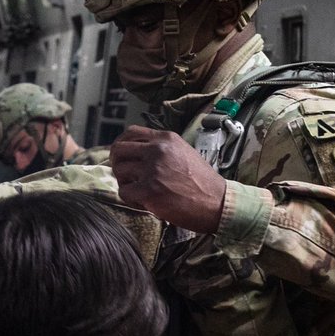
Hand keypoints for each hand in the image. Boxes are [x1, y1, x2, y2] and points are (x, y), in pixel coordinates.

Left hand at [109, 125, 227, 232]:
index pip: (131, 132)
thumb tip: (137, 153)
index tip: (123, 156)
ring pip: (119, 171)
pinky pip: (124, 192)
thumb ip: (162, 149)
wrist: (216, 203)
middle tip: (125, 176)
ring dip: (125, 183)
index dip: (122, 145)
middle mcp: (157, 150)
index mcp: (166, 138)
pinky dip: (130, 200)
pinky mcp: (149, 190)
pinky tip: (144, 203)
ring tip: (138, 191)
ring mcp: (152, 169)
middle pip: (119, 150)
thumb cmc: (202, 182)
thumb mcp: (183, 153)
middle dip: (117, 164)